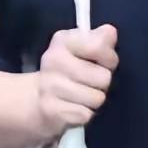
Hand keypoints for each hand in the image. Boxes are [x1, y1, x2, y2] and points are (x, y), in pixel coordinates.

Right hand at [33, 24, 117, 138]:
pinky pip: (85, 114)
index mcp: (63, 40)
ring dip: (92, 100)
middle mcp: (53, 60)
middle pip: (104, 77)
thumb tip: (110, 32)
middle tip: (88, 82)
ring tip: (80, 96)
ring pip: (97, 98)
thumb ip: (100, 40)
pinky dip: (83, 114)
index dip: (108, 57)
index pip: (100, 45)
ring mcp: (50, 85)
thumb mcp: (84, 49)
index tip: (100, 62)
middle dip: (101, 84)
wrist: (37, 99)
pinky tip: (72, 108)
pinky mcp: (50, 110)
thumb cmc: (69, 71)